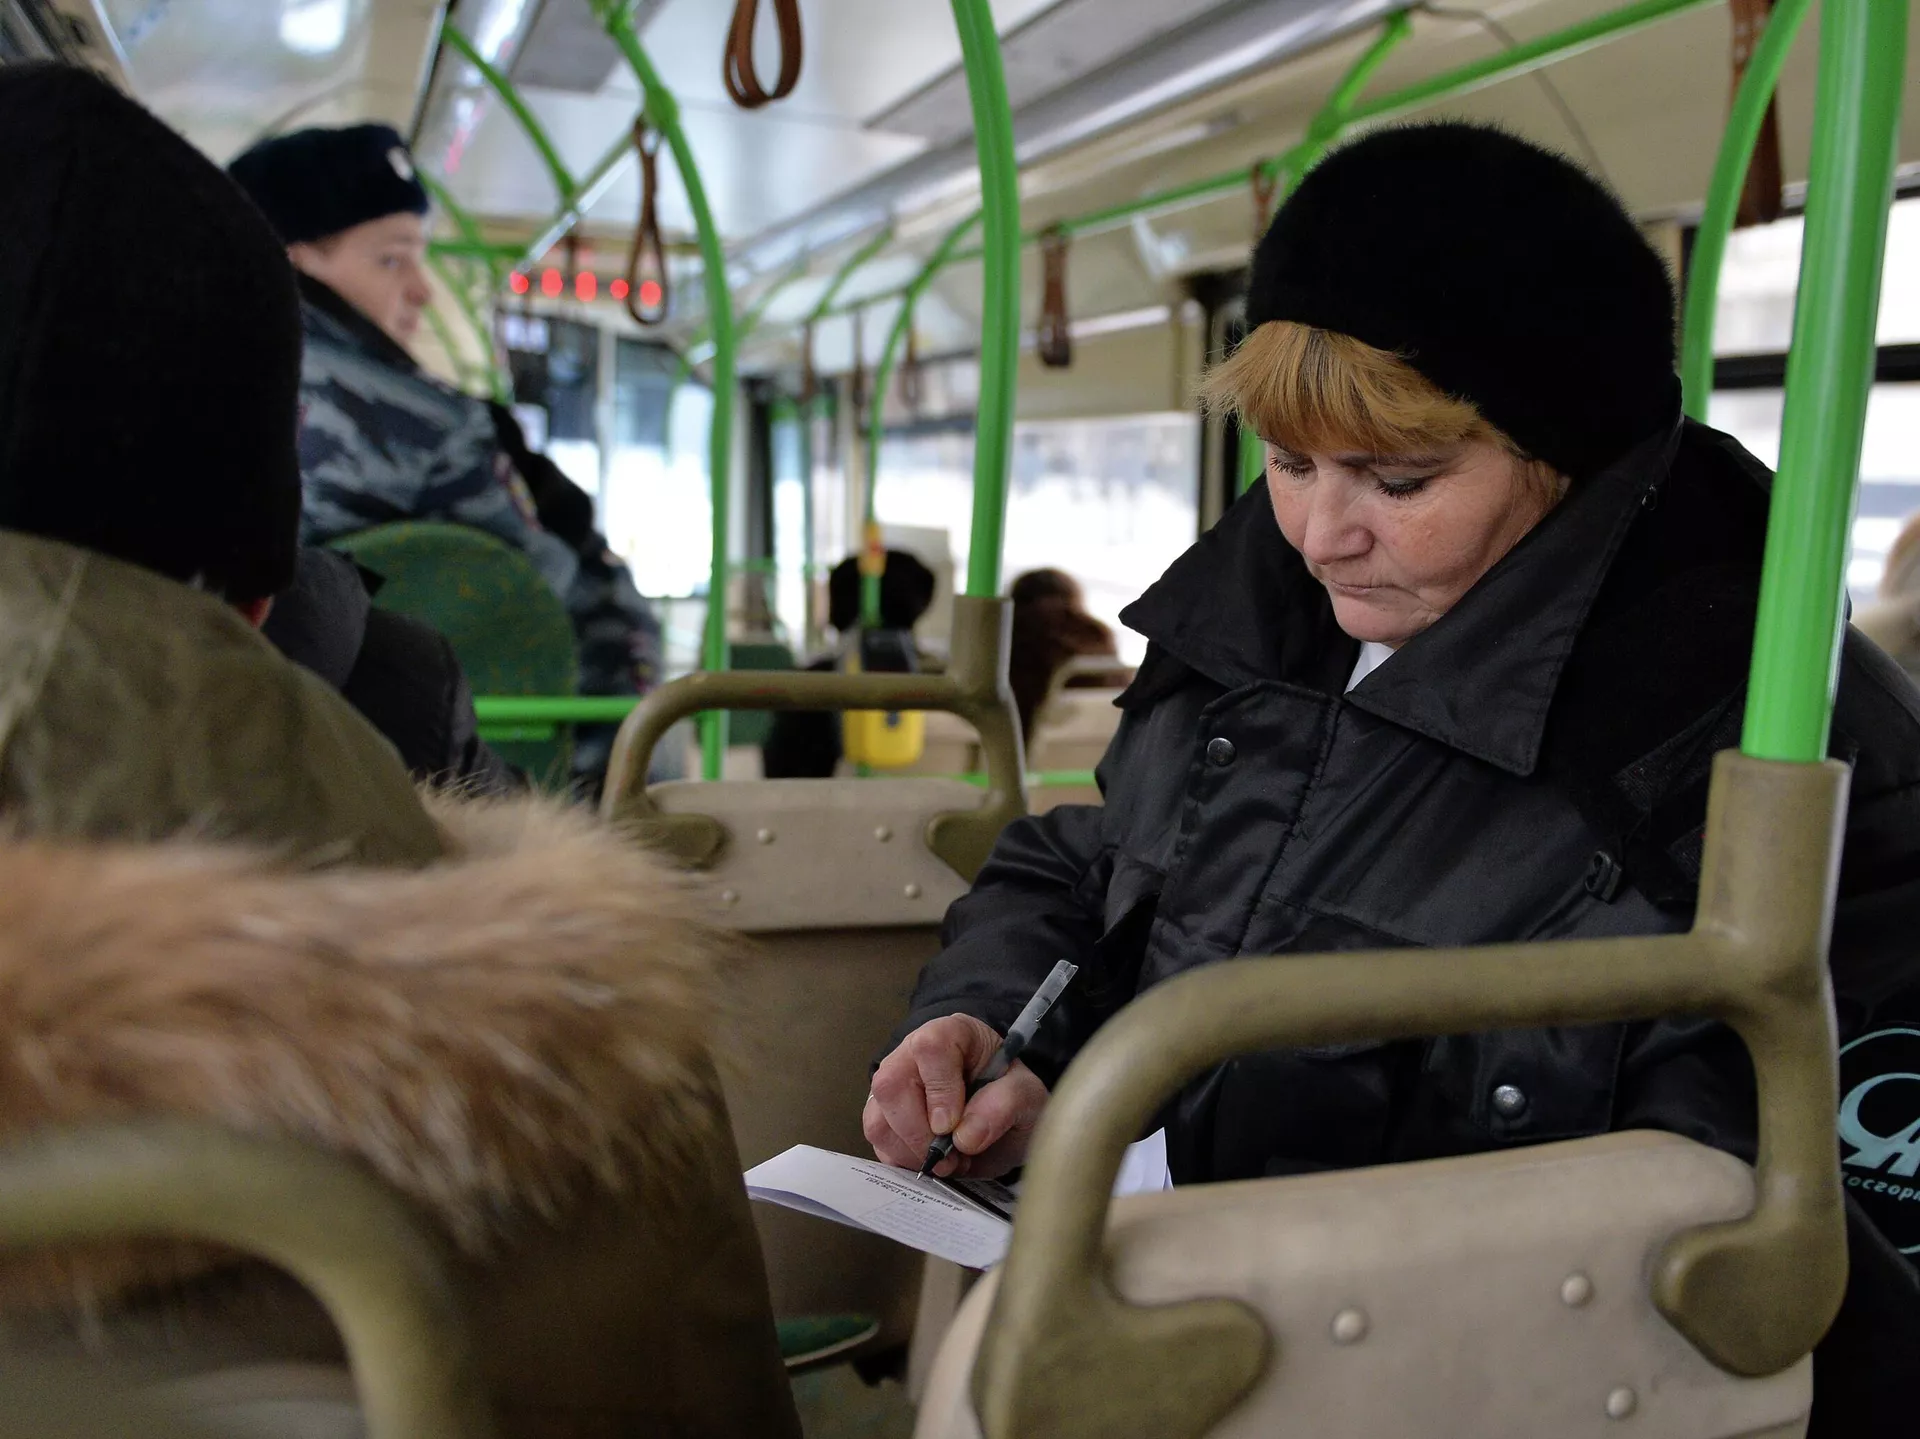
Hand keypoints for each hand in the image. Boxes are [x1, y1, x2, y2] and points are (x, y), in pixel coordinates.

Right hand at [864, 1014, 1049, 1178]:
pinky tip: (935, 1161)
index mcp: (952, 1033)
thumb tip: (965, 1136)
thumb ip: (1005, 1105)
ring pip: (877, 1120)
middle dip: (920, 1133)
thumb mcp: (1029, 1097)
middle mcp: (912, 1054)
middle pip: (890, 1085)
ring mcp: (892, 1086)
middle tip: (952, 1154)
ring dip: (914, 1152)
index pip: (929, 1048)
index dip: (939, 1090)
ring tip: (950, 1160)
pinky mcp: (882, 1117)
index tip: (953, 1125)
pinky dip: (906, 1163)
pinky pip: (878, 1145)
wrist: (1001, 1120)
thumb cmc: (1010, 1097)